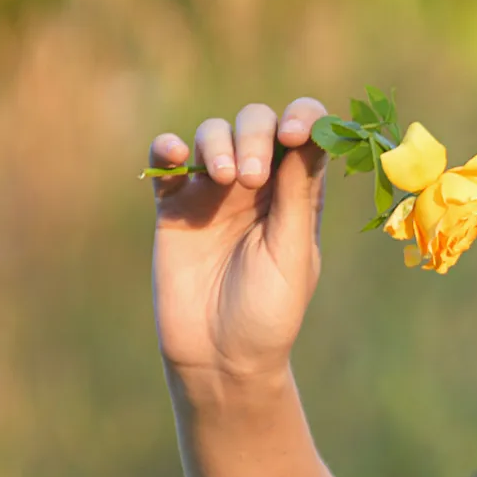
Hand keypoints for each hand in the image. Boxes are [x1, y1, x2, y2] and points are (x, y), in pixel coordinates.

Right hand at [149, 97, 328, 385]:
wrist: (220, 357)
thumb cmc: (269, 313)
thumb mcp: (292, 255)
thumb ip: (297, 197)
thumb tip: (308, 137)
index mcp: (299, 195)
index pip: (307, 136)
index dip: (305, 118)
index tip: (295, 133)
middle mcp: (259, 186)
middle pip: (258, 125)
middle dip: (255, 135)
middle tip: (251, 177)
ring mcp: (214, 192)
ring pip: (213, 134)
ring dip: (218, 142)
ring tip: (225, 178)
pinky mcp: (174, 206)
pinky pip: (167, 161)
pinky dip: (169, 148)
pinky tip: (177, 155)